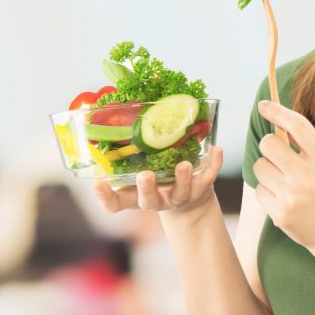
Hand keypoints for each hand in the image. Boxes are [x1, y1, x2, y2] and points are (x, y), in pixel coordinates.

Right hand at [92, 147, 223, 216]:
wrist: (188, 202)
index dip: (105, 197)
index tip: (97, 184)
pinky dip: (214, 164)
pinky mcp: (200, 188)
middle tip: (145, 175)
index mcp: (136, 195)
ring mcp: (179, 196)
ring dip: (182, 179)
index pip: (115, 203)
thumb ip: (125, 150)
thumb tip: (109, 110)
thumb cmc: (156, 178)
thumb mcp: (137, 168)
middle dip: (147, 189)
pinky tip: (216, 149)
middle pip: (149, 200)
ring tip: (184, 164)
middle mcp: (157, 199)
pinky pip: (208, 176)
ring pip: (181, 193)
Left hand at [254, 100, 314, 257]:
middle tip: (278, 155)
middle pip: (268, 143)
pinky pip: (259, 189)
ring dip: (267, 170)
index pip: (296, 125)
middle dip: (269, 146)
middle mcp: (308, 176)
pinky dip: (267, 191)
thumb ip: (307, 142)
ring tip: (283, 180)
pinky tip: (283, 198)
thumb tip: (278, 120)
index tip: (263, 106)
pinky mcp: (280, 213)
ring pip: (260, 166)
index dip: (277, 111)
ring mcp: (293, 196)